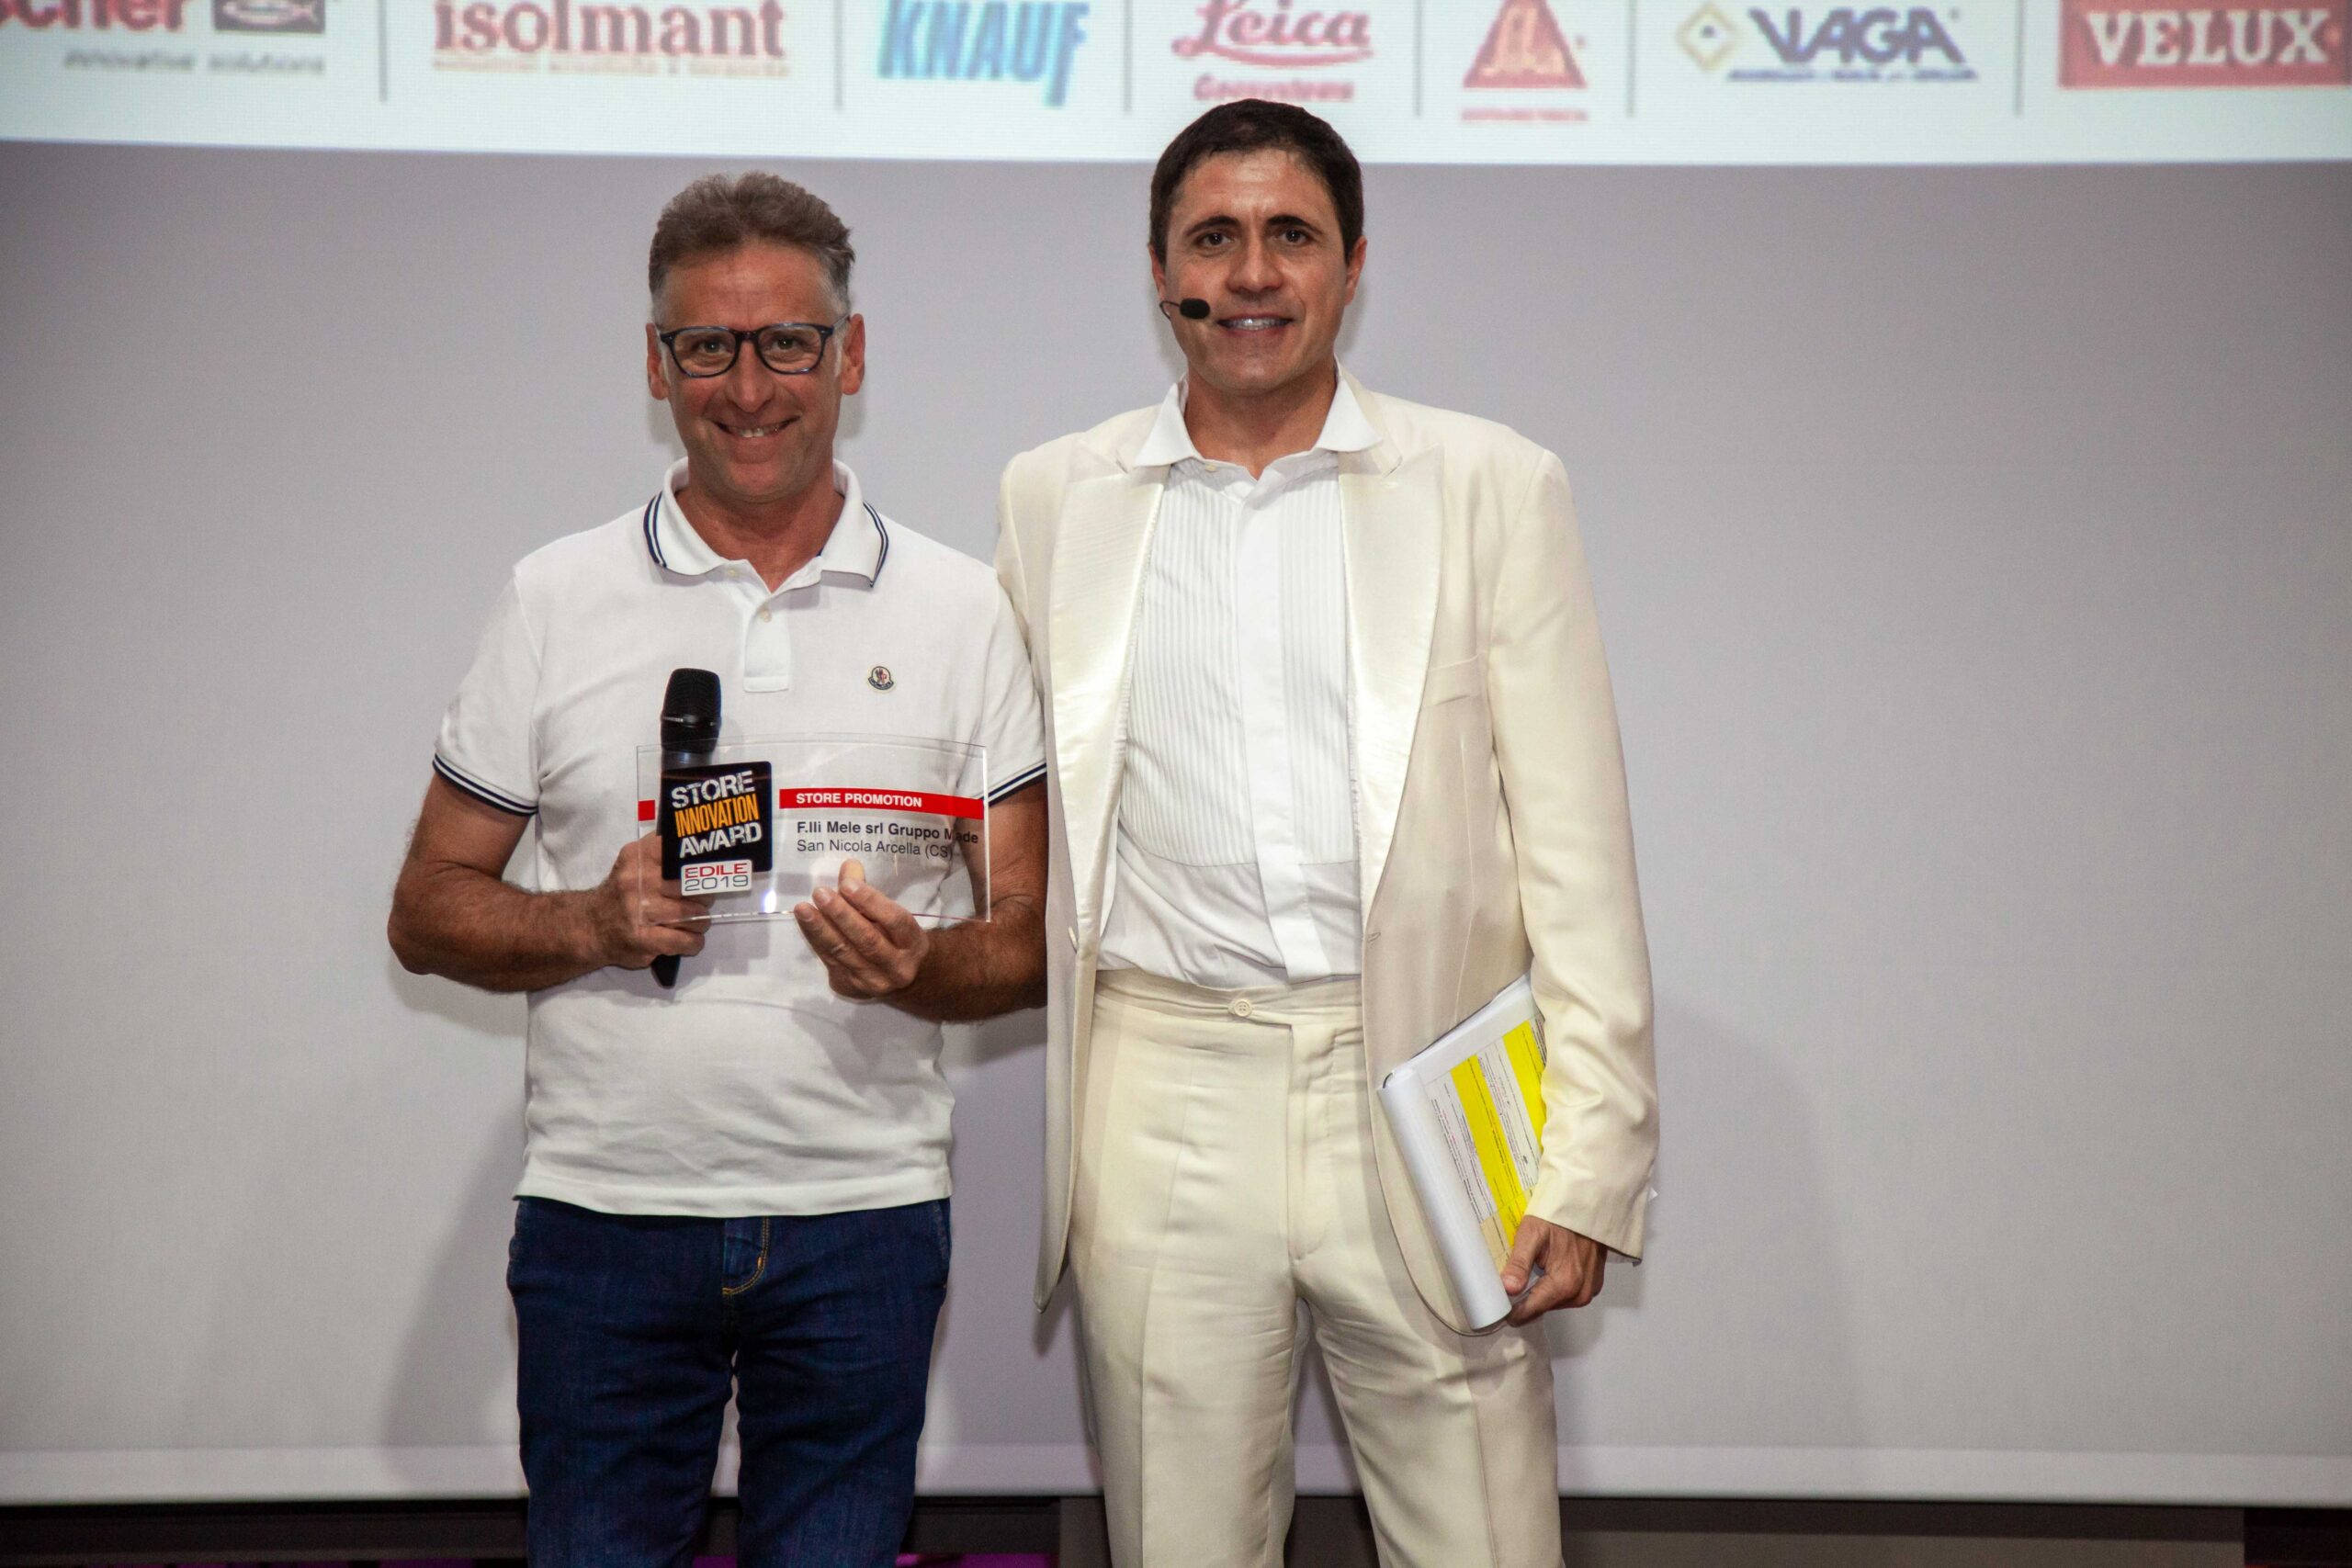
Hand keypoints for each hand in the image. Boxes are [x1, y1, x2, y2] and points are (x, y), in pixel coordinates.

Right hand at [589, 833, 709, 969]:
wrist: (591, 926)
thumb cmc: (623, 892)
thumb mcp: (635, 861)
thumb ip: (663, 850)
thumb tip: (701, 845)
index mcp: (639, 857)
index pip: (680, 852)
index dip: (700, 863)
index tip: (708, 871)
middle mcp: (638, 881)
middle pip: (693, 887)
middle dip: (704, 897)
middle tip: (699, 902)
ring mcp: (640, 912)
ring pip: (694, 915)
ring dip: (700, 922)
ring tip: (694, 922)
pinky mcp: (644, 940)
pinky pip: (685, 940)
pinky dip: (694, 942)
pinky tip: (689, 939)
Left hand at [794, 859, 932, 999]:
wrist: (903, 978)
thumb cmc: (896, 937)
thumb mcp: (892, 914)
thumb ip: (868, 893)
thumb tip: (849, 867)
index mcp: (913, 943)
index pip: (895, 920)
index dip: (870, 901)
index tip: (847, 884)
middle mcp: (897, 966)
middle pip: (867, 940)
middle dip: (841, 915)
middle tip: (820, 893)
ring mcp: (873, 981)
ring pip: (844, 953)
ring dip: (821, 928)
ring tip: (803, 908)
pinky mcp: (851, 988)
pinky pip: (829, 961)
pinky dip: (815, 939)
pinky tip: (805, 923)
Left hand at [1500, 1215, 1606, 1323]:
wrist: (1588, 1207)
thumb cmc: (1560, 1217)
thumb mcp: (1532, 1235)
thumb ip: (1519, 1264)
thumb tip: (1507, 1289)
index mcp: (1564, 1284)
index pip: (1530, 1311)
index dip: (1512, 1311)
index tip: (1498, 1308)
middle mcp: (1579, 1293)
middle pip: (1542, 1308)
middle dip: (1525, 1299)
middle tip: (1511, 1281)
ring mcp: (1588, 1291)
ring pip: (1554, 1303)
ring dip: (1540, 1293)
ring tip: (1532, 1272)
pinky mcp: (1592, 1286)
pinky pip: (1567, 1295)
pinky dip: (1555, 1287)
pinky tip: (1549, 1270)